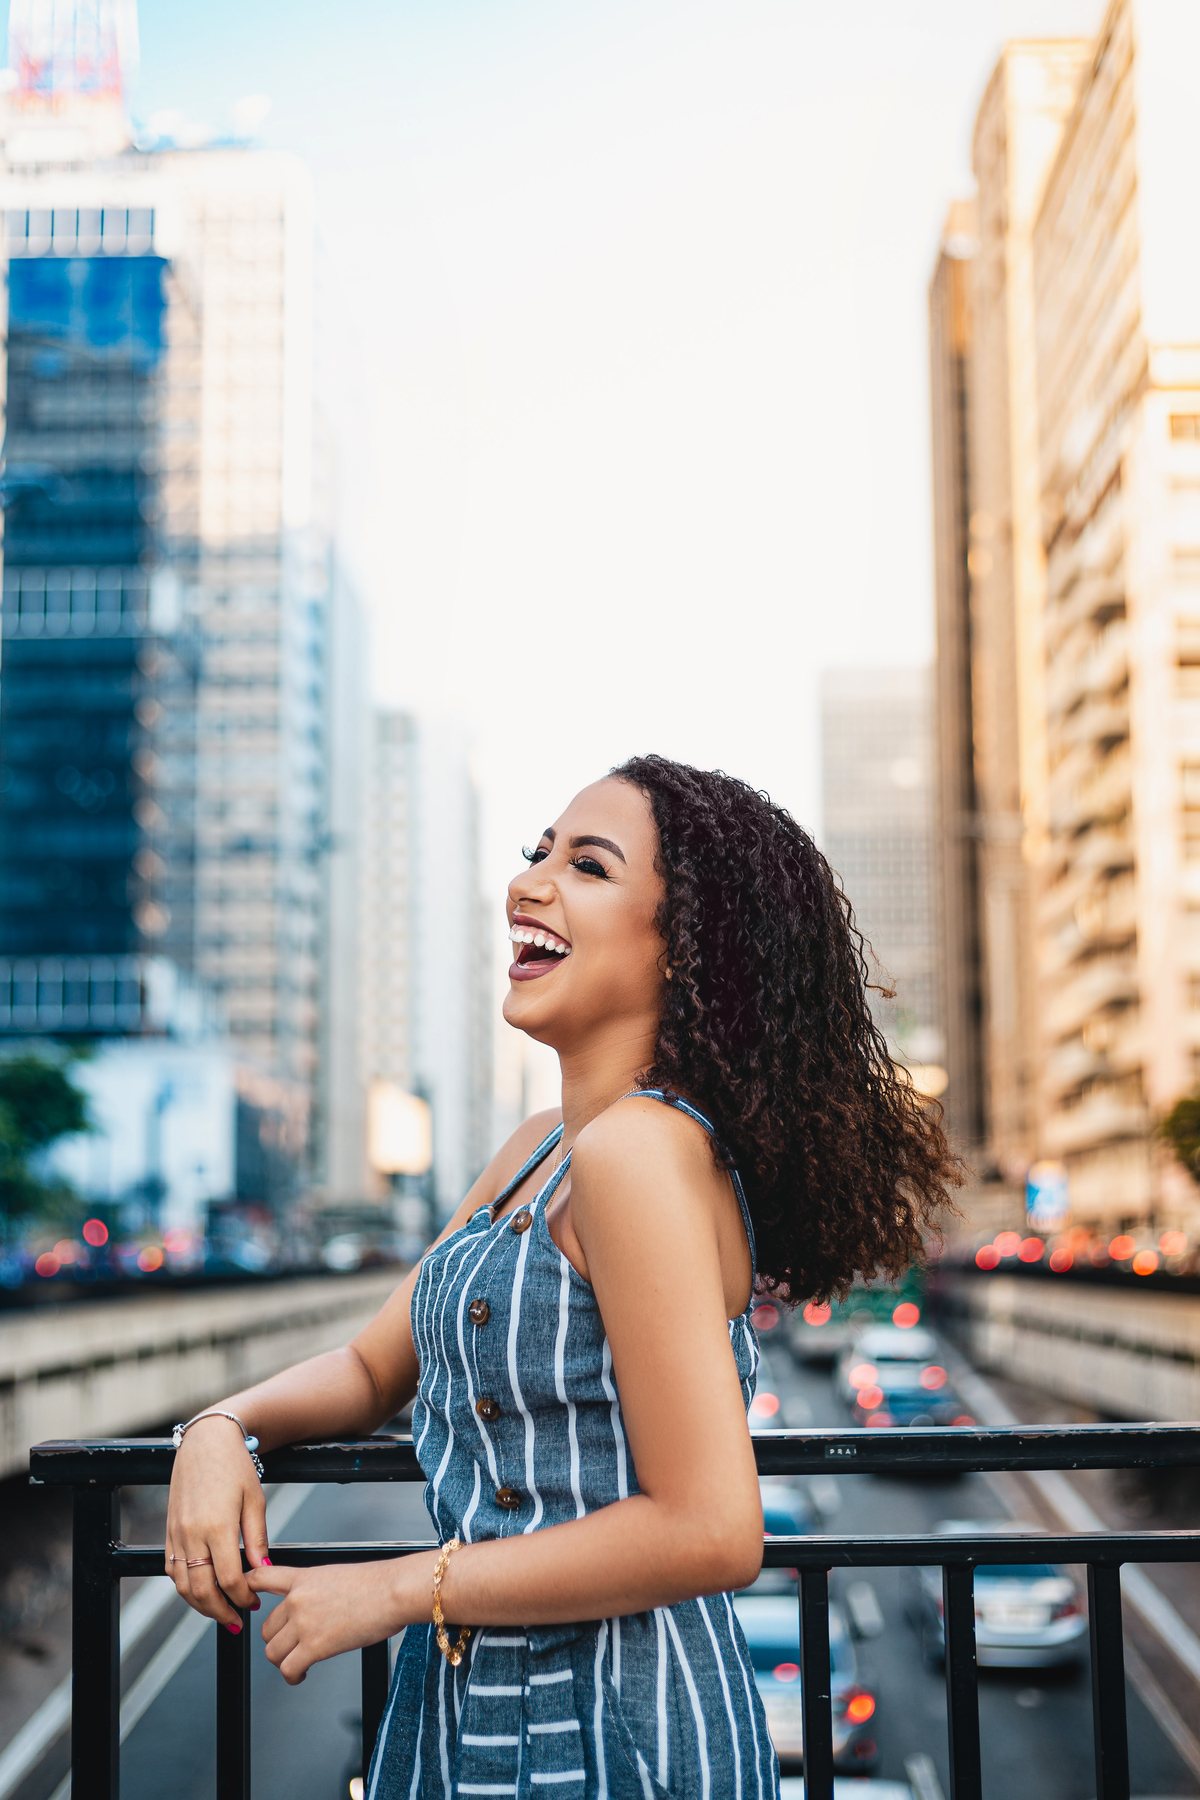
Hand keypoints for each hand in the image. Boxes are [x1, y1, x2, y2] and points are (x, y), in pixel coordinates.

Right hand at [165, 1415, 268, 1630]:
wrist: (206, 1442)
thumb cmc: (235, 1466)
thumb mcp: (255, 1499)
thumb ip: (256, 1538)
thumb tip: (263, 1570)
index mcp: (217, 1526)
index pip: (228, 1579)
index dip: (242, 1597)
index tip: (254, 1603)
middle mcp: (192, 1534)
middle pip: (201, 1590)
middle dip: (220, 1611)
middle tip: (237, 1621)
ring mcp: (176, 1533)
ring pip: (181, 1585)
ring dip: (199, 1605)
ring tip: (219, 1612)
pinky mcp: (168, 1531)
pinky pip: (171, 1569)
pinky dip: (184, 1587)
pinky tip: (200, 1591)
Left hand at [248, 1557, 428, 1683]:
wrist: (393, 1591)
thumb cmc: (378, 1584)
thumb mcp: (339, 1575)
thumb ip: (319, 1589)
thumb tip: (317, 1606)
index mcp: (304, 1577)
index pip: (261, 1576)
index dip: (247, 1587)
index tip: (245, 1599)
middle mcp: (298, 1599)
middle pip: (268, 1628)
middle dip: (279, 1640)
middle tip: (294, 1646)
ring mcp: (304, 1622)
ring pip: (273, 1651)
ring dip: (285, 1660)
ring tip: (298, 1663)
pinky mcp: (314, 1646)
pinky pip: (288, 1669)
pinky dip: (292, 1676)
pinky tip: (302, 1675)